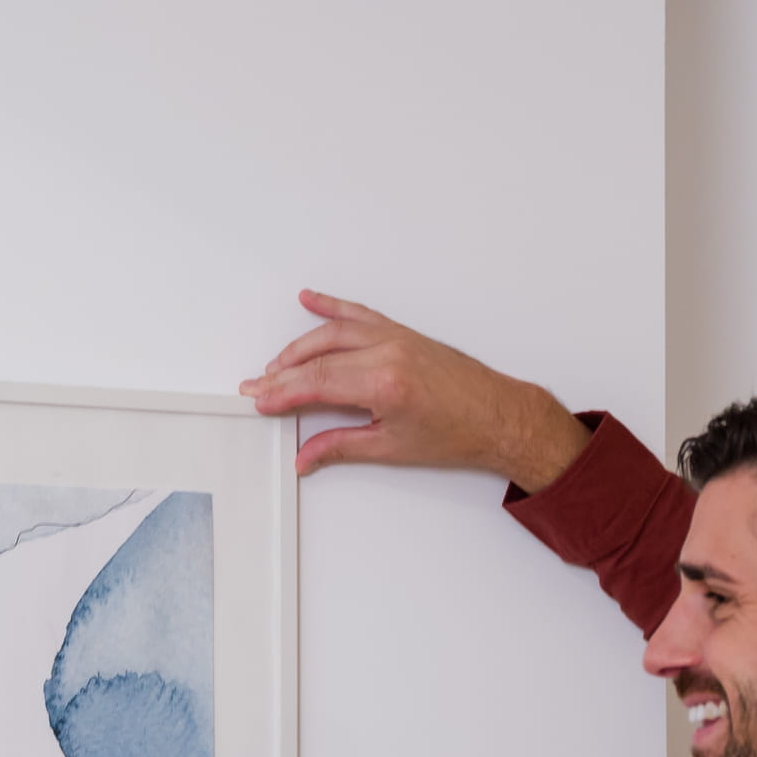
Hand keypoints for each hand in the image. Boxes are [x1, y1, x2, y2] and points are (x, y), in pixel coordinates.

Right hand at [240, 290, 593, 487]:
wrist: (499, 417)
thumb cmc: (459, 433)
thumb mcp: (392, 448)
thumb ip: (341, 447)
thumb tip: (306, 457)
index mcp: (385, 382)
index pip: (317, 382)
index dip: (283, 392)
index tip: (261, 400)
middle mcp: (388, 351)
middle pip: (318, 357)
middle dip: (282, 373)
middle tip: (257, 387)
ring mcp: (396, 337)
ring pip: (333, 333)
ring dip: (299, 347)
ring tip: (276, 366)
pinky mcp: (403, 333)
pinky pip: (360, 314)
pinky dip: (332, 306)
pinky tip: (310, 299)